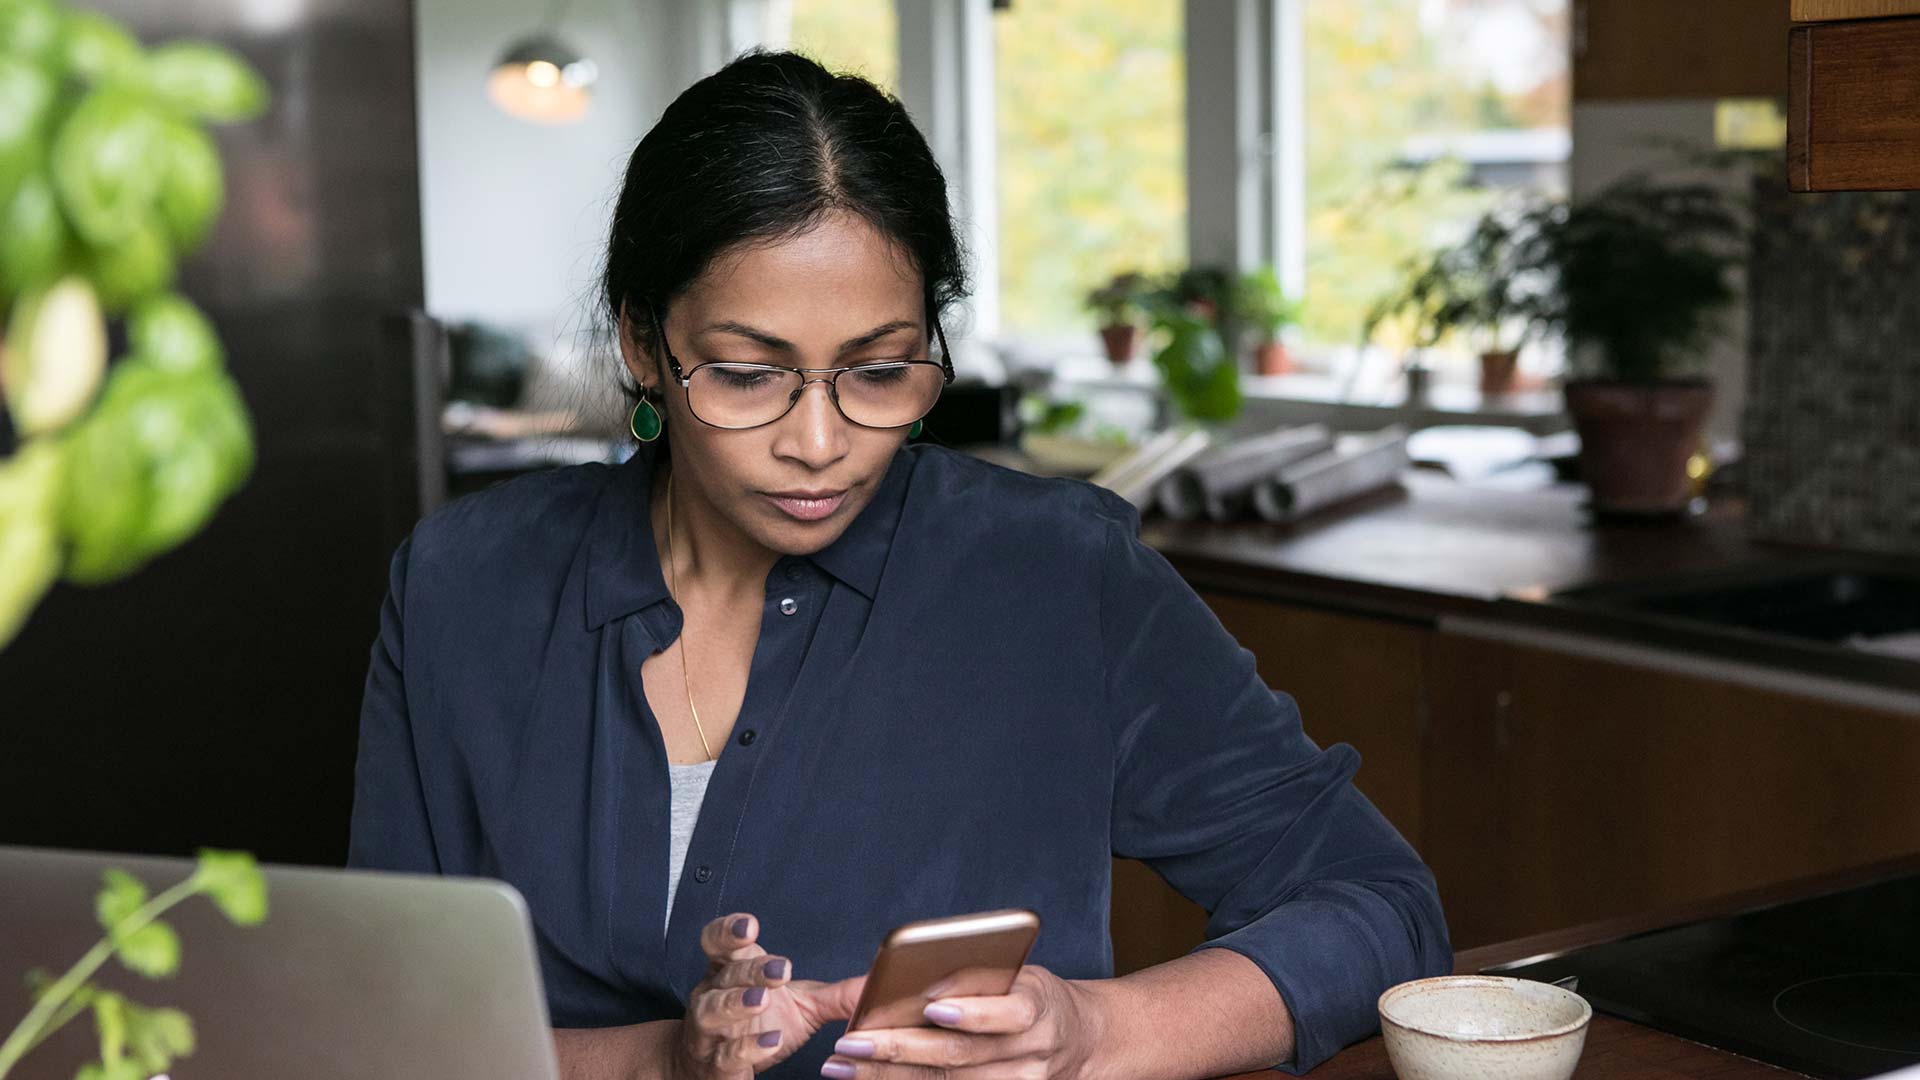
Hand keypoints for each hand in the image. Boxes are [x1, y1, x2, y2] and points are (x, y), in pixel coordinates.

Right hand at [670, 912, 867, 1079]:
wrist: (714, 1068)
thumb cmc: (759, 1026)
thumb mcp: (803, 1004)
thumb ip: (838, 994)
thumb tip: (880, 981)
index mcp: (732, 971)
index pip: (720, 942)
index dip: (729, 931)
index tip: (749, 926)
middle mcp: (714, 996)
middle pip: (726, 975)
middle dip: (751, 970)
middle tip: (781, 970)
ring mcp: (710, 1032)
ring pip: (712, 1011)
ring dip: (736, 1004)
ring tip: (762, 1001)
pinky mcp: (714, 1065)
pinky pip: (724, 1055)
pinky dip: (745, 1048)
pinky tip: (769, 1041)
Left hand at [818, 965, 1103, 1079]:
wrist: (1082, 1041)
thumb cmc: (1036, 998)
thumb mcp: (1022, 976)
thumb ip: (981, 979)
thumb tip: (918, 979)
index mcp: (1039, 1009)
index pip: (1008, 1012)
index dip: (973, 1012)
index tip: (932, 1005)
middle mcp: (1031, 1053)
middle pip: (961, 1056)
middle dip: (899, 1050)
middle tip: (850, 1042)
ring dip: (890, 1077)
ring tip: (844, 1066)